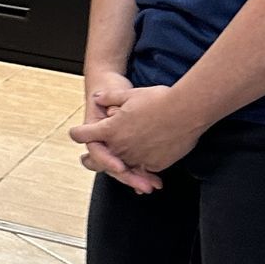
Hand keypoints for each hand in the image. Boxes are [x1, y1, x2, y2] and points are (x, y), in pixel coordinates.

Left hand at [69, 82, 202, 180]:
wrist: (188, 110)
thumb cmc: (159, 99)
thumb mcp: (129, 94)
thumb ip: (109, 97)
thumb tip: (97, 97)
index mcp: (110, 130)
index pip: (83, 134)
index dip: (78, 133)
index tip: (76, 133)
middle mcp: (121, 147)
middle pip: (99, 157)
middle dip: (94, 158)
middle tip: (86, 160)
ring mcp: (138, 157)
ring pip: (123, 166)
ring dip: (120, 166)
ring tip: (119, 168)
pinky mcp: (156, 164)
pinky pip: (144, 169)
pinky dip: (142, 168)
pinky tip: (144, 168)